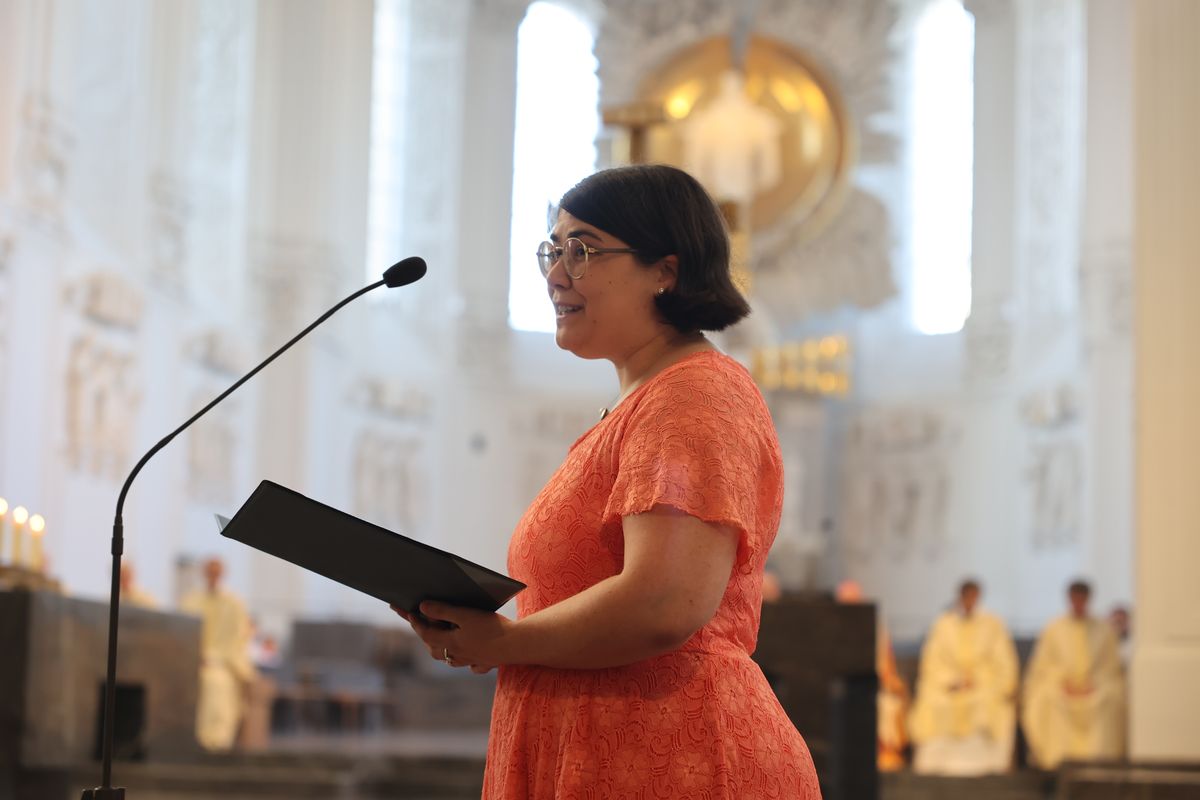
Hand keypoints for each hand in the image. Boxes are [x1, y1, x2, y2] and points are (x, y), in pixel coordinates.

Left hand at [391, 601, 512, 672]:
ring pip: (451, 659)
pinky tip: (469, 658)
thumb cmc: (491, 628)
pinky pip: (472, 665)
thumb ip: (443, 611)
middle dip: (426, 636)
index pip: (426, 633)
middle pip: (436, 648)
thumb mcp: (465, 614)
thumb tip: (422, 608)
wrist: (518, 645)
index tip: (408, 612)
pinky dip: (467, 661)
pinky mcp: (486, 663)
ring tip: (440, 641)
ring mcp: (472, 660)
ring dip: (443, 650)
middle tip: (420, 625)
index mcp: (451, 642)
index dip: (415, 622)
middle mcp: (458, 655)